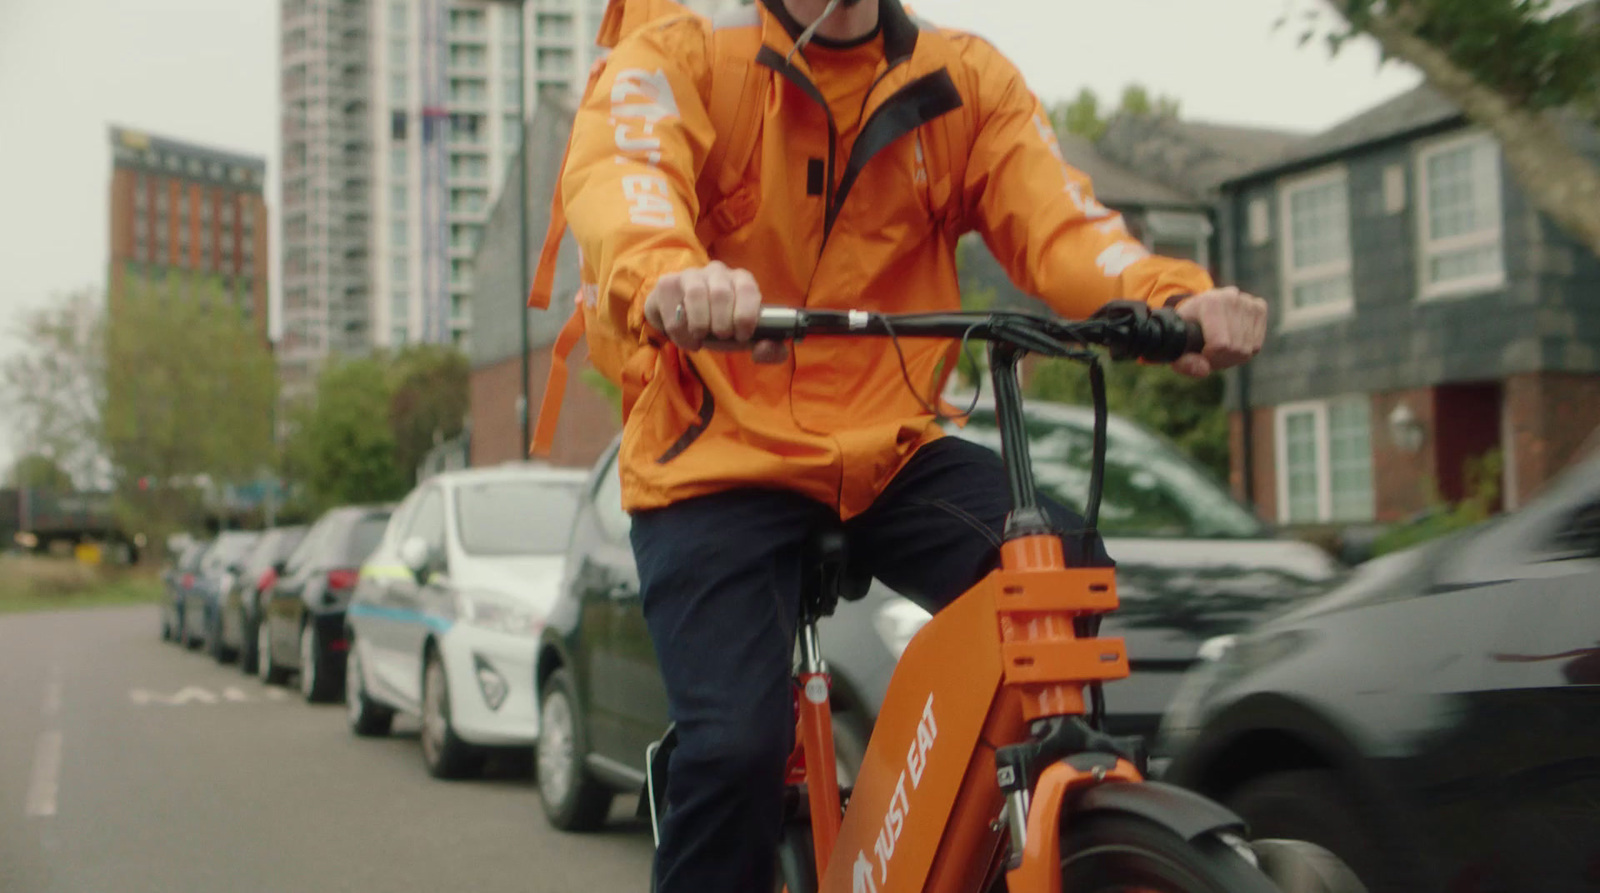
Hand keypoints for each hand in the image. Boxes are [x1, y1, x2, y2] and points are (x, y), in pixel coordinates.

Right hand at [643, 261, 787, 362]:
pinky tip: (688, 340)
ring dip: (700, 325)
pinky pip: (673, 308)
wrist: (684, 322)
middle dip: (722, 324)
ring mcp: (690, 275)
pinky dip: (681, 333)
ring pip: (696, 294)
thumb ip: (769, 350)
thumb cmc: (720, 327)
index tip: (742, 335)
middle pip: (721, 293)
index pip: (747, 289)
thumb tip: (767, 347)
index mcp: (741, 280)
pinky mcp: (667, 284)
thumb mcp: (746, 340)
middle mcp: (717, 271)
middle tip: (721, 337)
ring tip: (702, 338)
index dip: (746, 315)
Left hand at [1172, 287, 1266, 377]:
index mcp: (1210, 302)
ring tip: (1219, 347)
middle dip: (1222, 359)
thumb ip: (1184, 363)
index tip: (1202, 352)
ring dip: (1233, 356)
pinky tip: (1232, 341)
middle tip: (1209, 352)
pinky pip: (1256, 345)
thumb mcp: (1177, 347)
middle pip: (1236, 349)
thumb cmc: (1185, 331)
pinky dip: (1244, 350)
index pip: (1221, 344)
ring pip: (1248, 349)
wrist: (1196, 310)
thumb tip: (1204, 370)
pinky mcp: (1259, 308)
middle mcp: (1231, 297)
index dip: (1211, 357)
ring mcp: (1247, 301)